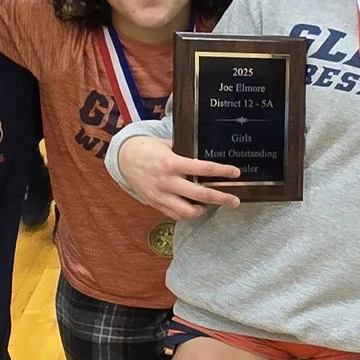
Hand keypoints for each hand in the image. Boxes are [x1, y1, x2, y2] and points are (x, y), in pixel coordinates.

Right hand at [118, 134, 242, 216]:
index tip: (236, 173)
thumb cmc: (149, 148)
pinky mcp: (155, 203)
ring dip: (203, 209)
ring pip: (188, 211)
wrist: (124, 158)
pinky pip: (175, 215)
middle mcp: (167, 181)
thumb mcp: (168, 145)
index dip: (222, 171)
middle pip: (201, 195)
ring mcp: (161, 195)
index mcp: (172, 163)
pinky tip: (194, 207)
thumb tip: (208, 156)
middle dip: (221, 198)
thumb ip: (186, 153)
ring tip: (211, 205)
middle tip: (235, 200)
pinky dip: (187, 213)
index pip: (204, 168)